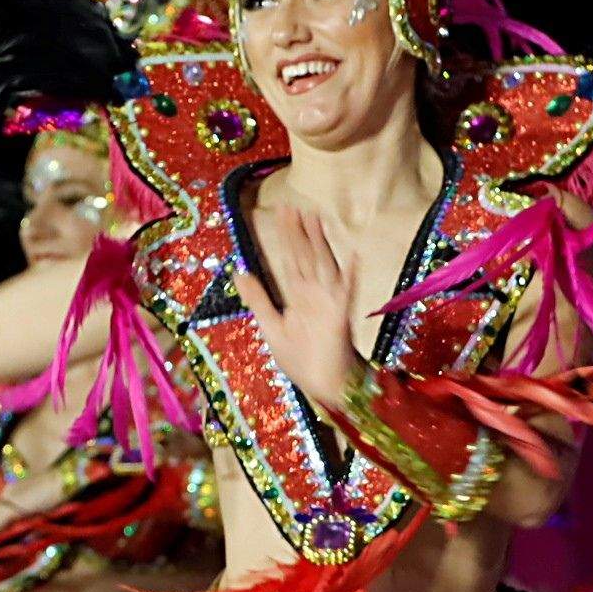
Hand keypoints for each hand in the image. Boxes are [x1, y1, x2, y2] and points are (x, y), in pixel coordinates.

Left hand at [236, 202, 359, 409]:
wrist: (323, 386)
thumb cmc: (301, 359)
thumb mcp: (271, 326)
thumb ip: (257, 298)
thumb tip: (239, 272)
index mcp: (299, 296)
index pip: (292, 258)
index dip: (287, 236)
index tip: (282, 212)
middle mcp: (314, 294)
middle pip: (305, 256)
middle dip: (299, 232)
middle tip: (292, 205)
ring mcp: (328, 303)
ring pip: (322, 266)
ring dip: (320, 243)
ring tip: (315, 218)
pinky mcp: (339, 317)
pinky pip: (345, 292)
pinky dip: (350, 275)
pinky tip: (353, 255)